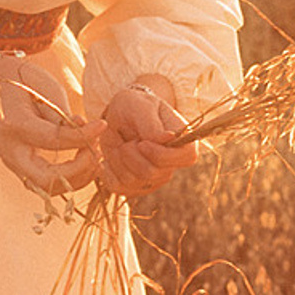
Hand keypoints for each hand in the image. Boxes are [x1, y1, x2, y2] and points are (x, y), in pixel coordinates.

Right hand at [0, 55, 103, 196]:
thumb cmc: (25, 81)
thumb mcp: (46, 91)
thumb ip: (64, 117)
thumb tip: (86, 132)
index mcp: (14, 125)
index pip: (53, 139)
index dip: (82, 136)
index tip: (102, 125)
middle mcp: (9, 149)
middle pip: (45, 179)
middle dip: (78, 170)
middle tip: (97, 152)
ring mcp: (11, 161)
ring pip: (46, 187)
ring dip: (77, 178)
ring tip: (95, 158)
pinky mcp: (19, 166)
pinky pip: (45, 183)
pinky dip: (68, 179)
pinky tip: (85, 164)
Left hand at [97, 78, 197, 198]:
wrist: (118, 115)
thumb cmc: (135, 106)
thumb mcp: (141, 106)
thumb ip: (152, 123)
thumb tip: (167, 138)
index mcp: (183, 142)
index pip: (186, 158)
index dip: (161, 154)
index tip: (141, 142)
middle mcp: (172, 164)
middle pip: (153, 173)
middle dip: (132, 155)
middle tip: (126, 140)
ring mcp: (154, 178)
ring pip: (133, 182)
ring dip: (119, 161)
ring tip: (120, 145)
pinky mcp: (135, 186)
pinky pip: (119, 188)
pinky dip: (108, 172)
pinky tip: (110, 158)